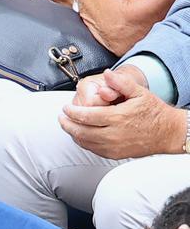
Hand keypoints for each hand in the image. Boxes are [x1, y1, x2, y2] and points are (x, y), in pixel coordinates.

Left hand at [59, 70, 186, 158]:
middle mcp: (113, 134)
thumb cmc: (154, 112)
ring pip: (84, 142)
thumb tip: (106, 74)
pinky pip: (92, 149)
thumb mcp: (139, 92)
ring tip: (68, 125)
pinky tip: (80, 135)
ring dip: (73, 134)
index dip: (72, 112)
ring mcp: (113, 147)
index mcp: (117, 117)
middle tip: (61, 118)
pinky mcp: (113, 154)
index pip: (86, 116)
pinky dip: (83, 142)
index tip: (65, 108)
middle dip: (67, 124)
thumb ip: (121, 83)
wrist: (167, 133)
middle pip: (81, 131)